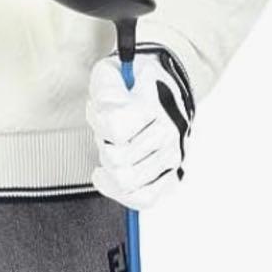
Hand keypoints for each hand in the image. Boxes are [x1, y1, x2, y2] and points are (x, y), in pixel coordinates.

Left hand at [86, 48, 192, 209]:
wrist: (164, 85)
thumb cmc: (132, 80)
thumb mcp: (113, 72)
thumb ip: (106, 90)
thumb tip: (105, 112)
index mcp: (156, 106)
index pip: (113, 129)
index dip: (97, 119)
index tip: (100, 107)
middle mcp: (169, 134)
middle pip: (115, 159)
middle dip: (102, 145)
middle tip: (108, 131)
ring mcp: (173, 157)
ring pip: (126, 182)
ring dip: (110, 166)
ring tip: (115, 148)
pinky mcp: (174, 176)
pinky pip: (144, 199)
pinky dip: (121, 193)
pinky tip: (109, 178)